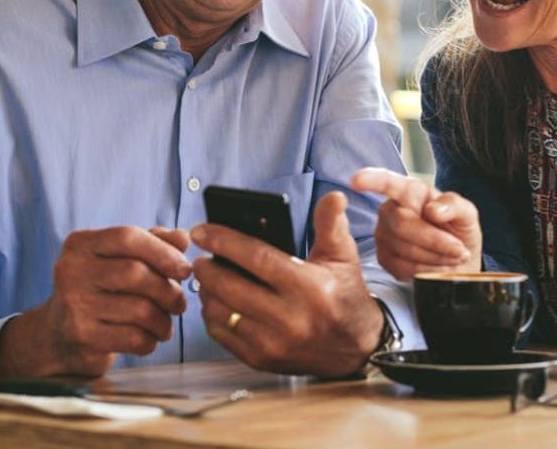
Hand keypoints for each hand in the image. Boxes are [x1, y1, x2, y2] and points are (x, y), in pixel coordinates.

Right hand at [0, 226, 191, 376]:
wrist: (58, 336)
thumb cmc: (99, 291)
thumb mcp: (119, 259)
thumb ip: (152, 243)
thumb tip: (183, 238)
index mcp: (80, 244)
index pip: (128, 237)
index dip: (163, 252)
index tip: (185, 269)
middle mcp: (71, 271)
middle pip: (136, 273)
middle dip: (167, 290)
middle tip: (178, 303)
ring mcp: (74, 305)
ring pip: (140, 309)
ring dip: (163, 320)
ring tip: (165, 324)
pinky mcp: (82, 337)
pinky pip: (133, 337)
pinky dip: (150, 340)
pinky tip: (149, 339)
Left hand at [191, 191, 382, 376]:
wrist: (357, 348)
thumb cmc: (345, 294)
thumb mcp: (343, 257)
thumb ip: (331, 224)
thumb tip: (334, 196)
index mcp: (309, 287)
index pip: (256, 257)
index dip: (224, 241)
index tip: (202, 231)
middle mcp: (291, 318)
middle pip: (230, 286)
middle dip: (207, 268)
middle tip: (199, 257)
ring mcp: (274, 344)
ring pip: (221, 312)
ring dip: (206, 292)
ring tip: (207, 278)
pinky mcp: (263, 361)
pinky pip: (223, 335)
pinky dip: (212, 316)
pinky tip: (216, 302)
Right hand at [350, 168, 481, 281]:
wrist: (459, 263)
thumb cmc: (459, 232)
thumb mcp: (467, 214)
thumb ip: (454, 206)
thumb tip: (433, 211)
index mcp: (410, 192)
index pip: (388, 183)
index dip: (372, 181)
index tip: (357, 180)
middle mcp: (391, 210)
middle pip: (402, 224)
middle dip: (435, 241)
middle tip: (459, 250)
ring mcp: (384, 235)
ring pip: (405, 249)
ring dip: (435, 257)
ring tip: (452, 257)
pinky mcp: (384, 258)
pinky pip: (403, 267)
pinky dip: (426, 269)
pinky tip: (436, 266)